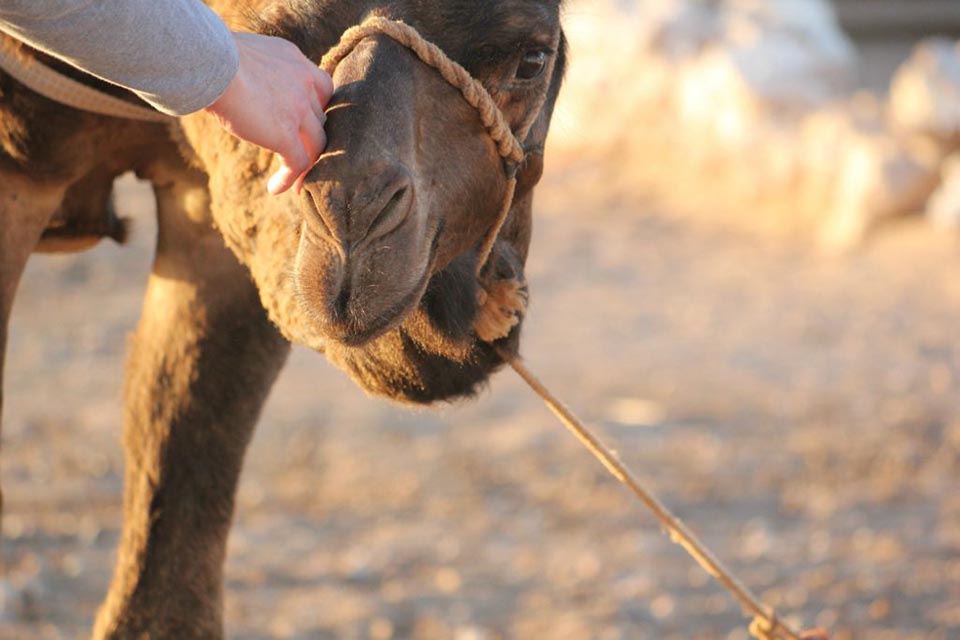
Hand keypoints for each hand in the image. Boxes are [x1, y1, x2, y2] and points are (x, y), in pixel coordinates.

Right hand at [205, 32, 332, 194]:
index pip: (321, 88)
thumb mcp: (242, 55)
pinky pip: (297, 163)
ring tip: (294, 181)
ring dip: (307, 164)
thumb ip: (253, 70)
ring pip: (316, 144)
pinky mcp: (285, 134)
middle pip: (319, 119)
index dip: (316, 108)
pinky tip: (275, 189)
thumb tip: (235, 80)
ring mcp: (298, 110)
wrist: (210, 62)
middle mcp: (303, 84)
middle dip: (311, 138)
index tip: (304, 123)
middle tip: (299, 154)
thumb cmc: (210, 55)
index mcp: (294, 62)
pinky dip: (289, 179)